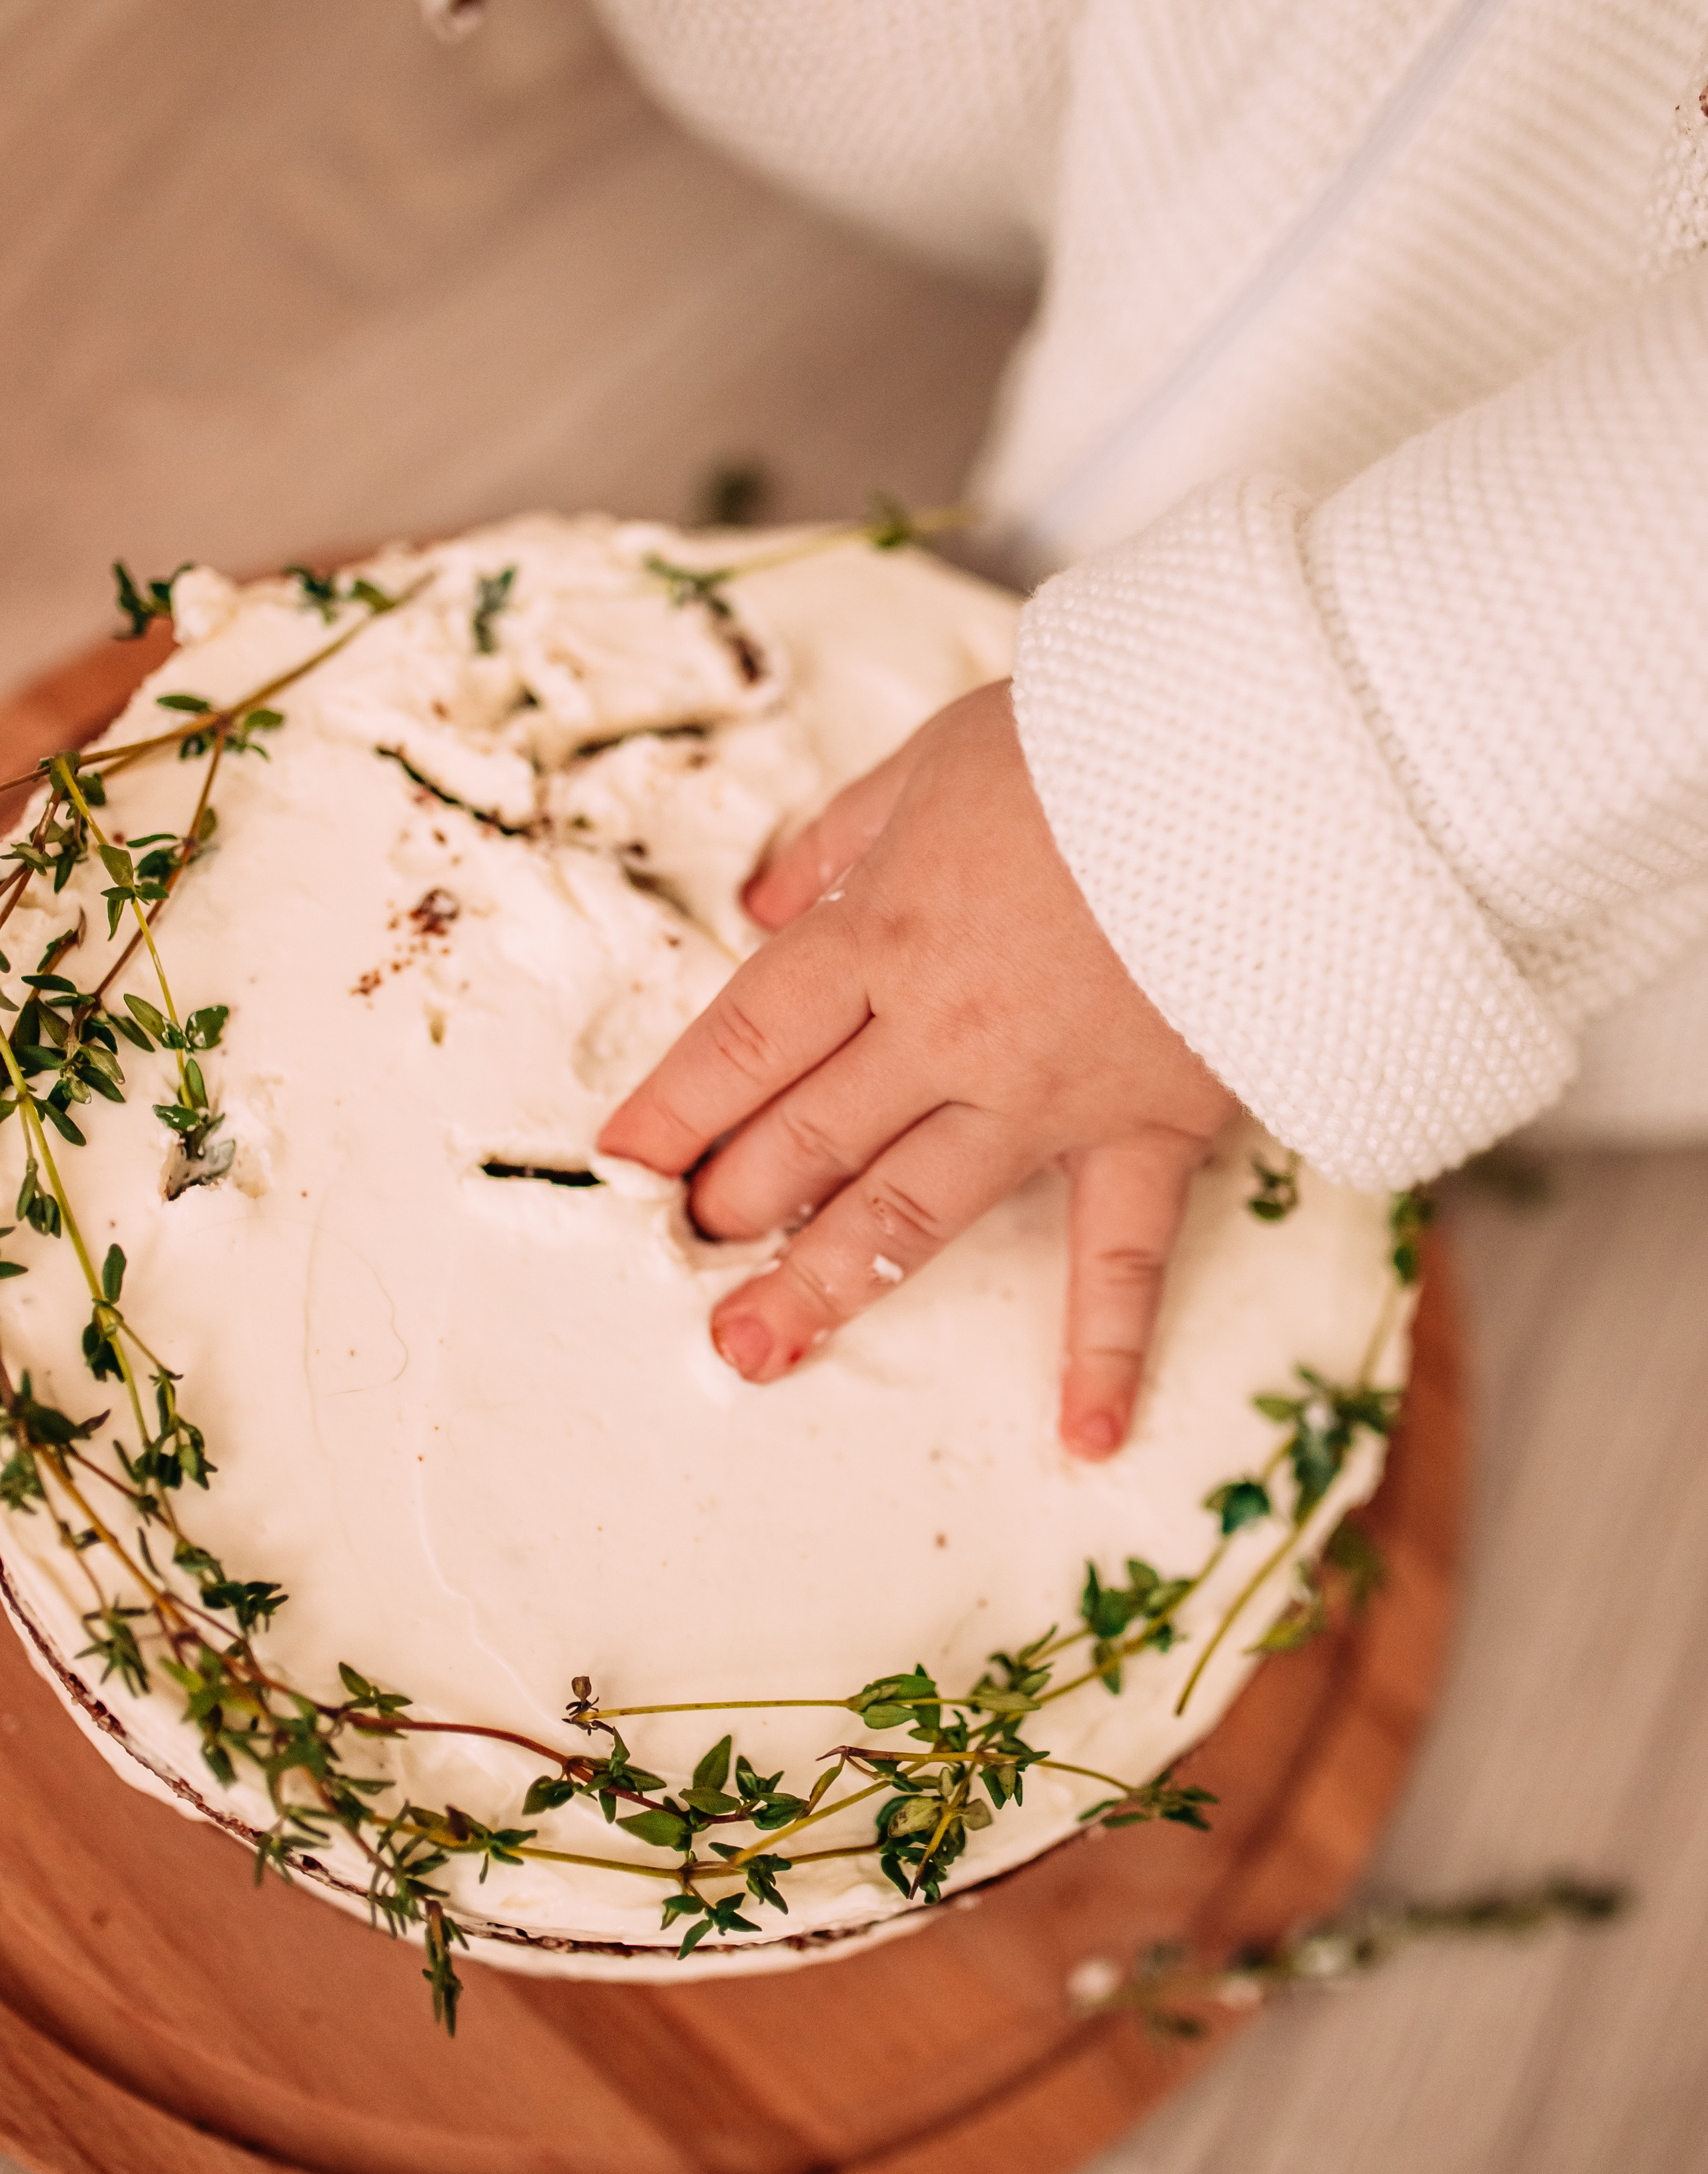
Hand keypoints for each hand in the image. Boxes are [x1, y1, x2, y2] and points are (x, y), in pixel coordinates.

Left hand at [598, 681, 1233, 1457]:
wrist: (1276, 766)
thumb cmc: (1109, 738)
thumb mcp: (946, 753)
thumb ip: (851, 833)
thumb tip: (768, 900)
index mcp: (885, 929)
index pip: (749, 1036)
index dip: (676, 1100)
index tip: (621, 1156)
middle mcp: (943, 1030)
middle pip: (806, 1132)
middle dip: (731, 1196)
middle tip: (681, 1255)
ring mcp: (1044, 1095)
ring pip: (911, 1208)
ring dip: (826, 1283)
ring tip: (750, 1351)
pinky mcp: (1150, 1128)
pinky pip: (1123, 1256)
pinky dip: (1108, 1349)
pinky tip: (1084, 1435)